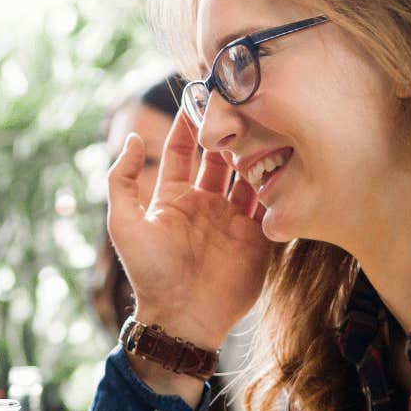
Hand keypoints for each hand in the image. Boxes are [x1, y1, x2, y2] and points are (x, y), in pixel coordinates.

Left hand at [105, 111, 275, 350]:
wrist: (184, 318)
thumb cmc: (150, 272)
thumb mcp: (123, 223)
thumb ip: (121, 180)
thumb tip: (132, 138)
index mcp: (174, 197)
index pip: (185, 149)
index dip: (193, 122)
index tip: (203, 93)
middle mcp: (206, 203)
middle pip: (222, 157)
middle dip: (232, 131)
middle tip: (244, 103)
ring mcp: (234, 220)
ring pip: (251, 175)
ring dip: (259, 151)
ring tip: (270, 123)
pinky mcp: (259, 237)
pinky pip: (272, 203)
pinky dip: (279, 182)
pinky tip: (289, 158)